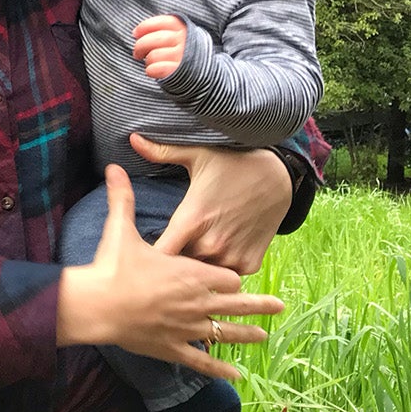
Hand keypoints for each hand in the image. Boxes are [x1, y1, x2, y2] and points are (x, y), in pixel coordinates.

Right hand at [59, 166, 282, 379]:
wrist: (97, 306)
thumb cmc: (112, 268)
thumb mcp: (120, 230)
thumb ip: (122, 199)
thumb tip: (114, 166)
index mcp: (191, 273)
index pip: (226, 276)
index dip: (229, 276)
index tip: (231, 277)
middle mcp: (197, 301)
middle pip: (237, 304)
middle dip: (259, 305)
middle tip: (280, 307)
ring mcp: (187, 327)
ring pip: (225, 333)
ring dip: (246, 334)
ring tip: (264, 336)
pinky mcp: (173, 348)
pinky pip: (202, 360)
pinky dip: (219, 368)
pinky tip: (236, 374)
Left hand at [132, 14, 186, 78]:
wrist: (208, 77)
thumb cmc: (187, 55)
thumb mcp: (183, 38)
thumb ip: (166, 32)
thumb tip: (137, 33)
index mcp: (185, 29)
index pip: (162, 22)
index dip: (144, 27)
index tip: (135, 34)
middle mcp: (185, 41)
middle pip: (153, 39)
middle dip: (140, 46)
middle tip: (137, 54)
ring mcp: (183, 56)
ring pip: (153, 55)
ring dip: (148, 61)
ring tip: (151, 64)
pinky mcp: (179, 72)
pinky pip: (155, 69)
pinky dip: (150, 71)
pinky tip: (153, 72)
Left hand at [136, 133, 290, 273]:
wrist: (279, 176)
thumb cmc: (232, 163)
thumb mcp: (197, 154)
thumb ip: (161, 151)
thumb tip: (132, 137)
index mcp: (192, 218)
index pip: (162, 252)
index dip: (150, 257)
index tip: (143, 253)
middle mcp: (212, 242)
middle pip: (180, 264)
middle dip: (173, 258)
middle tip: (172, 246)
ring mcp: (233, 255)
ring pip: (203, 271)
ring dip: (198, 263)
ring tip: (196, 246)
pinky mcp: (250, 262)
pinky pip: (226, 274)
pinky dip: (221, 266)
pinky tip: (219, 249)